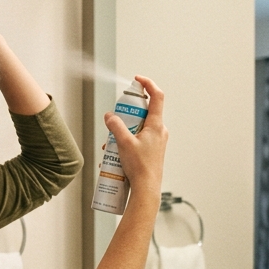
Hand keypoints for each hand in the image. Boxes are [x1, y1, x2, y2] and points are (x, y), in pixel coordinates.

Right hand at [106, 76, 167, 195]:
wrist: (147, 189)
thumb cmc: (139, 167)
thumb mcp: (123, 143)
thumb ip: (115, 126)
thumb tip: (109, 116)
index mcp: (156, 125)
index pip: (157, 96)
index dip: (147, 84)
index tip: (136, 80)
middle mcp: (159, 131)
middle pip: (143, 112)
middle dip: (126, 114)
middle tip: (115, 121)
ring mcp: (157, 141)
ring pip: (138, 128)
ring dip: (123, 132)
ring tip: (110, 144)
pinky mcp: (152, 151)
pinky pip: (138, 139)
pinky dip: (126, 142)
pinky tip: (114, 154)